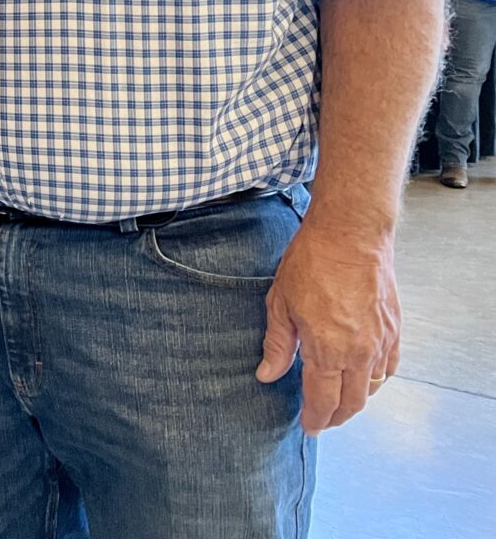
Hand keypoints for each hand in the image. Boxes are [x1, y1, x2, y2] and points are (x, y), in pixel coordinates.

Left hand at [256, 217, 400, 433]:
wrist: (351, 234)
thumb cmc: (311, 263)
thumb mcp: (280, 303)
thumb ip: (278, 345)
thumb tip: (267, 375)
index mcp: (328, 350)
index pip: (323, 400)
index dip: (315, 418)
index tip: (308, 427)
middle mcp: (359, 353)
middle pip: (352, 402)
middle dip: (336, 416)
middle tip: (322, 420)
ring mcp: (381, 342)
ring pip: (373, 388)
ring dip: (356, 400)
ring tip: (339, 401)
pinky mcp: (395, 329)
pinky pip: (389, 368)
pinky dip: (376, 380)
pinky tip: (364, 378)